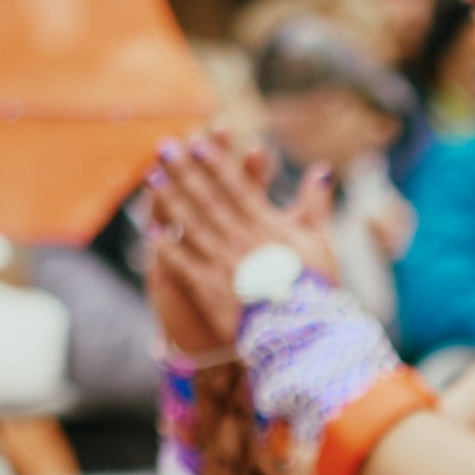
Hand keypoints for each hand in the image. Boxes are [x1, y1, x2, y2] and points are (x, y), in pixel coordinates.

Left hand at [143, 133, 334, 346]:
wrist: (303, 332)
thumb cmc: (316, 288)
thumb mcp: (320, 241)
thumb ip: (315, 204)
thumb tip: (321, 170)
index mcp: (265, 226)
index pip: (235, 186)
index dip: (215, 162)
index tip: (198, 142)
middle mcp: (240, 238)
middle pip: (207, 197)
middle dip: (184, 169)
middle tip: (166, 147)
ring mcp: (222, 263)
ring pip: (191, 224)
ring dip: (170, 199)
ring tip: (153, 177)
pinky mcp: (210, 289)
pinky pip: (183, 264)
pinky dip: (168, 248)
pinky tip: (153, 232)